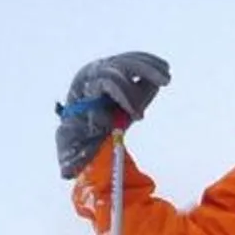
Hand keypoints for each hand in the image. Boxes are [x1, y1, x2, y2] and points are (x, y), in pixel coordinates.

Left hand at [55, 50, 170, 177]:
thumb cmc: (78, 137)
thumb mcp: (73, 148)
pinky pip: (135, 61)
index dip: (125, 95)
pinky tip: (165, 70)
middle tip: (164, 83)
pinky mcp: (118, 68)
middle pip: (119, 65)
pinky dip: (150, 64)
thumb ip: (72, 159)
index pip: (106, 82)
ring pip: (129, 61)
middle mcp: (93, 72)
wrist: (80, 124)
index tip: (138, 117)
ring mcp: (106, 67)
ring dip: (150, 67)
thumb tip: (67, 173)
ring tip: (167, 78)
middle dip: (142, 72)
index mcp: (83, 89)